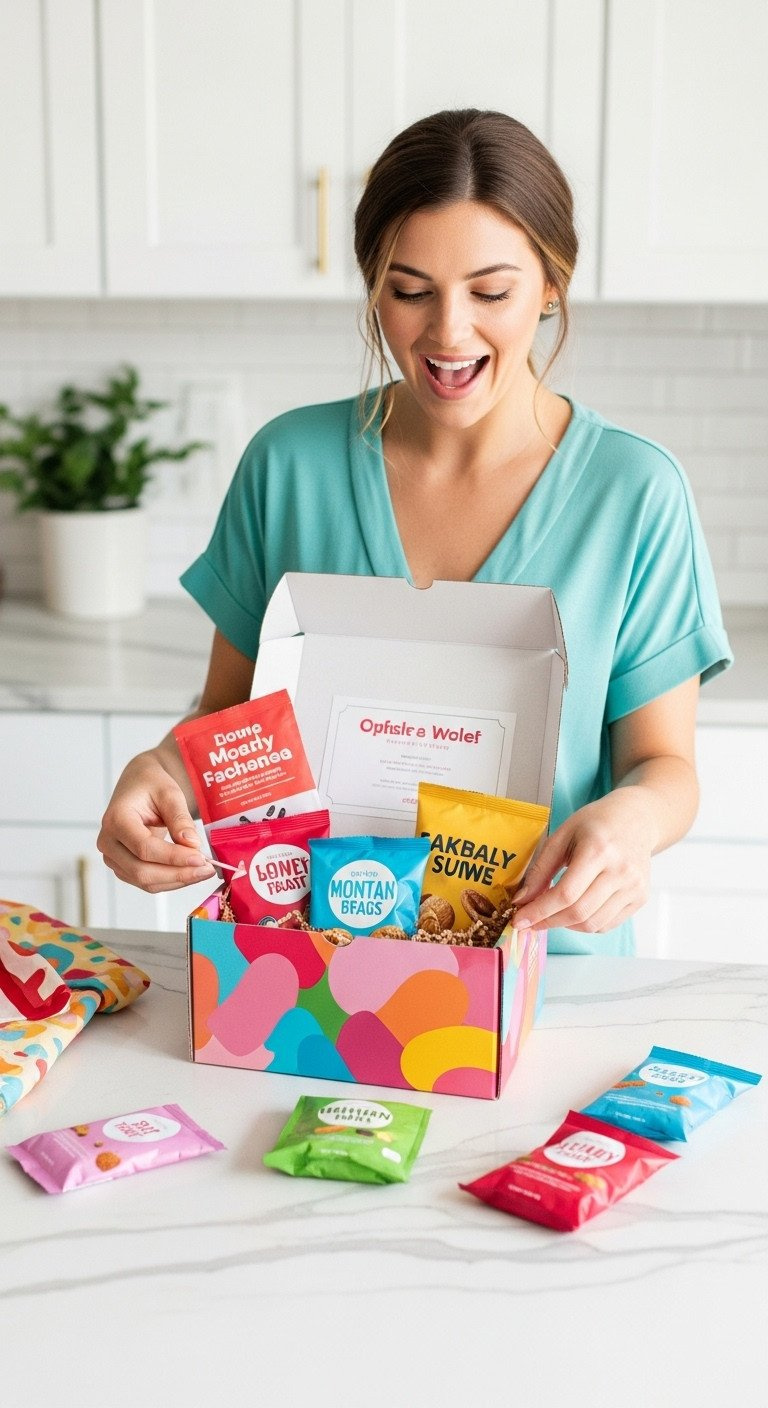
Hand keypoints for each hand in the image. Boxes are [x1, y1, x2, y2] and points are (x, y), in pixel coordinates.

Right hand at [97, 752, 215, 892]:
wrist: (139, 786)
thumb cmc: (151, 785)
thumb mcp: (169, 793)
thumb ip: (180, 818)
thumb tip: (192, 845)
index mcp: (116, 819)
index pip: (144, 848)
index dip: (173, 857)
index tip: (200, 858)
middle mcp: (108, 841)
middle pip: (142, 871)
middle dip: (178, 874)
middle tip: (207, 869)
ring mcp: (113, 857)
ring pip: (145, 881)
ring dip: (177, 881)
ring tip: (203, 871)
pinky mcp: (123, 866)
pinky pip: (147, 881)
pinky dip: (170, 881)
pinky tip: (190, 872)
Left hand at [512, 789, 656, 934]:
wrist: (636, 819)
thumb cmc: (596, 823)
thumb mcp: (562, 835)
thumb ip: (541, 869)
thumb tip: (523, 901)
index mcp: (598, 850)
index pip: (566, 894)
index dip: (539, 911)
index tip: (520, 921)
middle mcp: (621, 871)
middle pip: (579, 912)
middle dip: (548, 922)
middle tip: (531, 921)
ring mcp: (634, 886)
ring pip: (593, 924)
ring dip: (565, 925)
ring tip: (552, 914)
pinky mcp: (640, 897)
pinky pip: (607, 924)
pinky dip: (585, 924)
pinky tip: (574, 911)